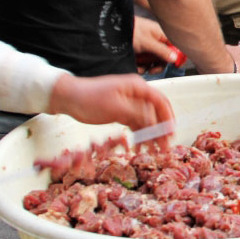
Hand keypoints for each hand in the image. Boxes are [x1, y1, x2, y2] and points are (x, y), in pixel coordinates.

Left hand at [47, 74, 175, 150]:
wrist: (69, 98)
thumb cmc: (90, 98)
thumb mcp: (115, 107)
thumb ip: (137, 114)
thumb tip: (154, 122)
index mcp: (137, 87)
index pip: (160, 101)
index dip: (168, 117)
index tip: (171, 133)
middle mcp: (136, 94)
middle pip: (155, 112)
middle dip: (160, 130)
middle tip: (163, 147)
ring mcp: (129, 103)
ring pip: (146, 120)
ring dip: (150, 135)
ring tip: (153, 151)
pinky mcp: (121, 112)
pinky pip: (135, 124)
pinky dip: (139, 135)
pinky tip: (139, 147)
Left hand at [132, 16, 179, 73]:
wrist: (113, 30)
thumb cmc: (131, 31)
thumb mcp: (147, 42)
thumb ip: (162, 51)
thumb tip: (175, 59)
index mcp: (162, 35)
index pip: (176, 46)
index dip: (177, 56)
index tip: (175, 65)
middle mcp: (157, 41)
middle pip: (165, 57)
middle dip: (158, 65)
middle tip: (152, 70)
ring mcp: (148, 47)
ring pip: (154, 61)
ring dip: (147, 67)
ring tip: (139, 67)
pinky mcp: (140, 53)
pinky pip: (144, 62)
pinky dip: (140, 66)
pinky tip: (135, 65)